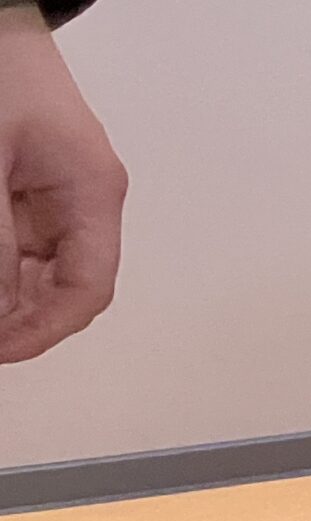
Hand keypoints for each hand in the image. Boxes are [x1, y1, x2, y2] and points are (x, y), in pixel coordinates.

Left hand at [0, 6, 127, 363]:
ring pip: (30, 273)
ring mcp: (52, 195)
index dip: (40, 332)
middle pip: (60, 289)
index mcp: (92, 191)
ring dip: (2, 290)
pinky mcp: (22, 188)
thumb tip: (0, 313)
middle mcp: (82, 200)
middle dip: (13, 315)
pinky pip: (12, 245)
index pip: (87, 289)